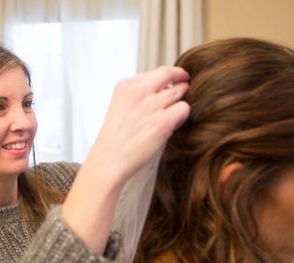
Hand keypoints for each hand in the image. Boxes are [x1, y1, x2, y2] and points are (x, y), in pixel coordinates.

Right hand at [62, 66, 188, 253]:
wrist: (109, 160)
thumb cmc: (116, 138)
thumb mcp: (121, 105)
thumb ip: (139, 93)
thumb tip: (167, 87)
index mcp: (126, 85)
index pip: (158, 71)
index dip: (169, 78)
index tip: (175, 83)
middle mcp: (138, 91)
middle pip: (171, 75)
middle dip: (181, 84)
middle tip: (184, 94)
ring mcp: (150, 106)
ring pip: (181, 91)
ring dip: (180, 102)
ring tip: (172, 115)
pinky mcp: (162, 122)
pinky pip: (184, 108)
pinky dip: (182, 115)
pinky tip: (173, 124)